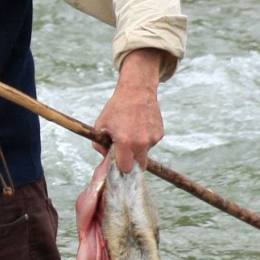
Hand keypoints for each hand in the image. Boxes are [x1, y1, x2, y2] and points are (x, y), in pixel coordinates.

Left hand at [94, 48, 165, 172]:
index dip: (120, 167)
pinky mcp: (160, 134)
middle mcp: (141, 142)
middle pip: (139, 166)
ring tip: (131, 131)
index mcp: (125, 142)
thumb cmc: (116, 109)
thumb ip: (99, 146)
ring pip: (145, 153)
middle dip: (131, 163)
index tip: (117, 165)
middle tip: (124, 154)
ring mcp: (153, 139)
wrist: (136, 92)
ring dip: (138, 149)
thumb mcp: (100, 126)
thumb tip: (105, 158)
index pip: (125, 167)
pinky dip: (145, 140)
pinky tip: (139, 127)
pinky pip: (151, 143)